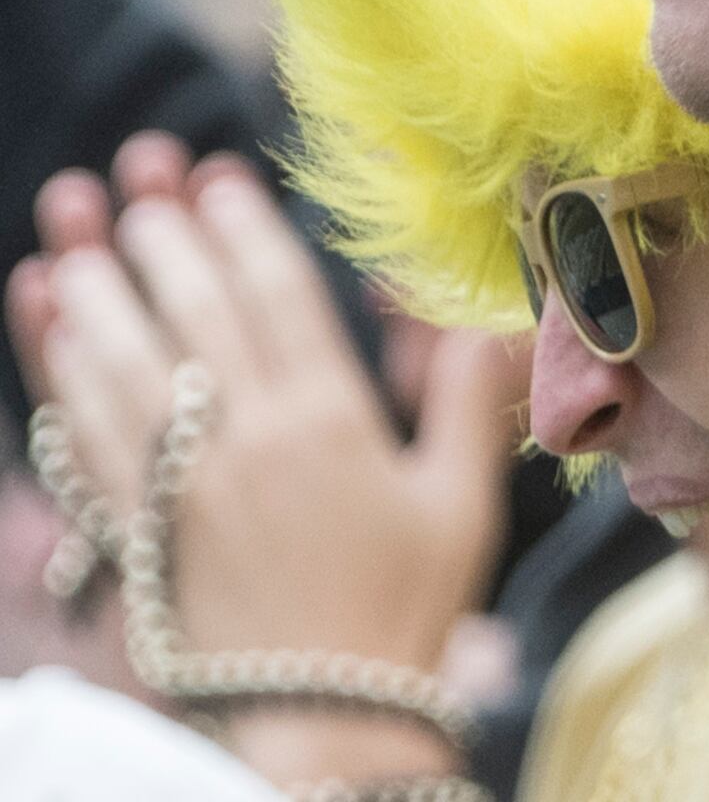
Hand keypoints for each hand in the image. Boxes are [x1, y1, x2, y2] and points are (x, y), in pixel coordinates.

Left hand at [6, 143, 517, 683]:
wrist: (322, 717)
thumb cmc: (404, 609)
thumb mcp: (463, 502)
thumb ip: (469, 402)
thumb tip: (486, 316)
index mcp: (334, 423)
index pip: (276, 297)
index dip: (241, 228)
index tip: (215, 176)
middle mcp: (250, 440)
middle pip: (191, 311)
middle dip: (156, 230)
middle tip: (132, 170)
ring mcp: (183, 483)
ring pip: (123, 356)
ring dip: (92, 278)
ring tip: (68, 215)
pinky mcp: (134, 527)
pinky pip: (79, 427)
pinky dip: (55, 362)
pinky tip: (42, 310)